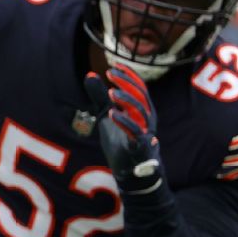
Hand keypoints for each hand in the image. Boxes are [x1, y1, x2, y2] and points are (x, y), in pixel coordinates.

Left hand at [84, 66, 162, 193]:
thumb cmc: (120, 140)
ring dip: (127, 100)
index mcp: (142, 110)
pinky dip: (124, 122)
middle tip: (110, 74)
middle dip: (127, 83)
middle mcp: (147, 119)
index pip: (139, 88)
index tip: (115, 65)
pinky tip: (111, 113)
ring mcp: (145, 132)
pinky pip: (135, 132)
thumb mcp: (106, 115)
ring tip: (111, 92)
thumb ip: (99, 97)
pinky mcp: (139, 147)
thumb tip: (90, 74)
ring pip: (142, 112)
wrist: (128, 171)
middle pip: (142, 96)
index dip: (129, 76)